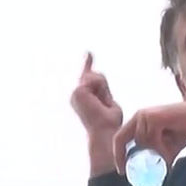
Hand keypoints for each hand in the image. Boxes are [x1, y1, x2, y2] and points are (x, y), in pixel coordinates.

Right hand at [70, 52, 122, 175]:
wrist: (105, 132)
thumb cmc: (109, 123)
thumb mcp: (108, 101)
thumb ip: (103, 89)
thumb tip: (98, 76)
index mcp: (83, 98)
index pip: (87, 76)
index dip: (87, 63)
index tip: (89, 53)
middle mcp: (77, 95)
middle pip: (96, 75)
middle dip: (104, 87)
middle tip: (105, 105)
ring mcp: (76, 93)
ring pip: (96, 77)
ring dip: (103, 90)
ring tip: (102, 105)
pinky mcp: (78, 91)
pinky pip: (96, 79)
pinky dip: (101, 89)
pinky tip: (98, 101)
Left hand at [113, 100, 185, 174]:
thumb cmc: (182, 130)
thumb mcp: (166, 149)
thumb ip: (155, 158)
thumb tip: (149, 177)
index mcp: (138, 122)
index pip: (120, 138)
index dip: (118, 154)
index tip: (122, 171)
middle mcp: (139, 117)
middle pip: (121, 138)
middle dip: (124, 156)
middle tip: (129, 171)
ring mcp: (145, 115)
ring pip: (140, 142)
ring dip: (153, 151)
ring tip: (168, 149)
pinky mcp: (154, 117)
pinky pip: (151, 139)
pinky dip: (160, 147)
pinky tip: (170, 145)